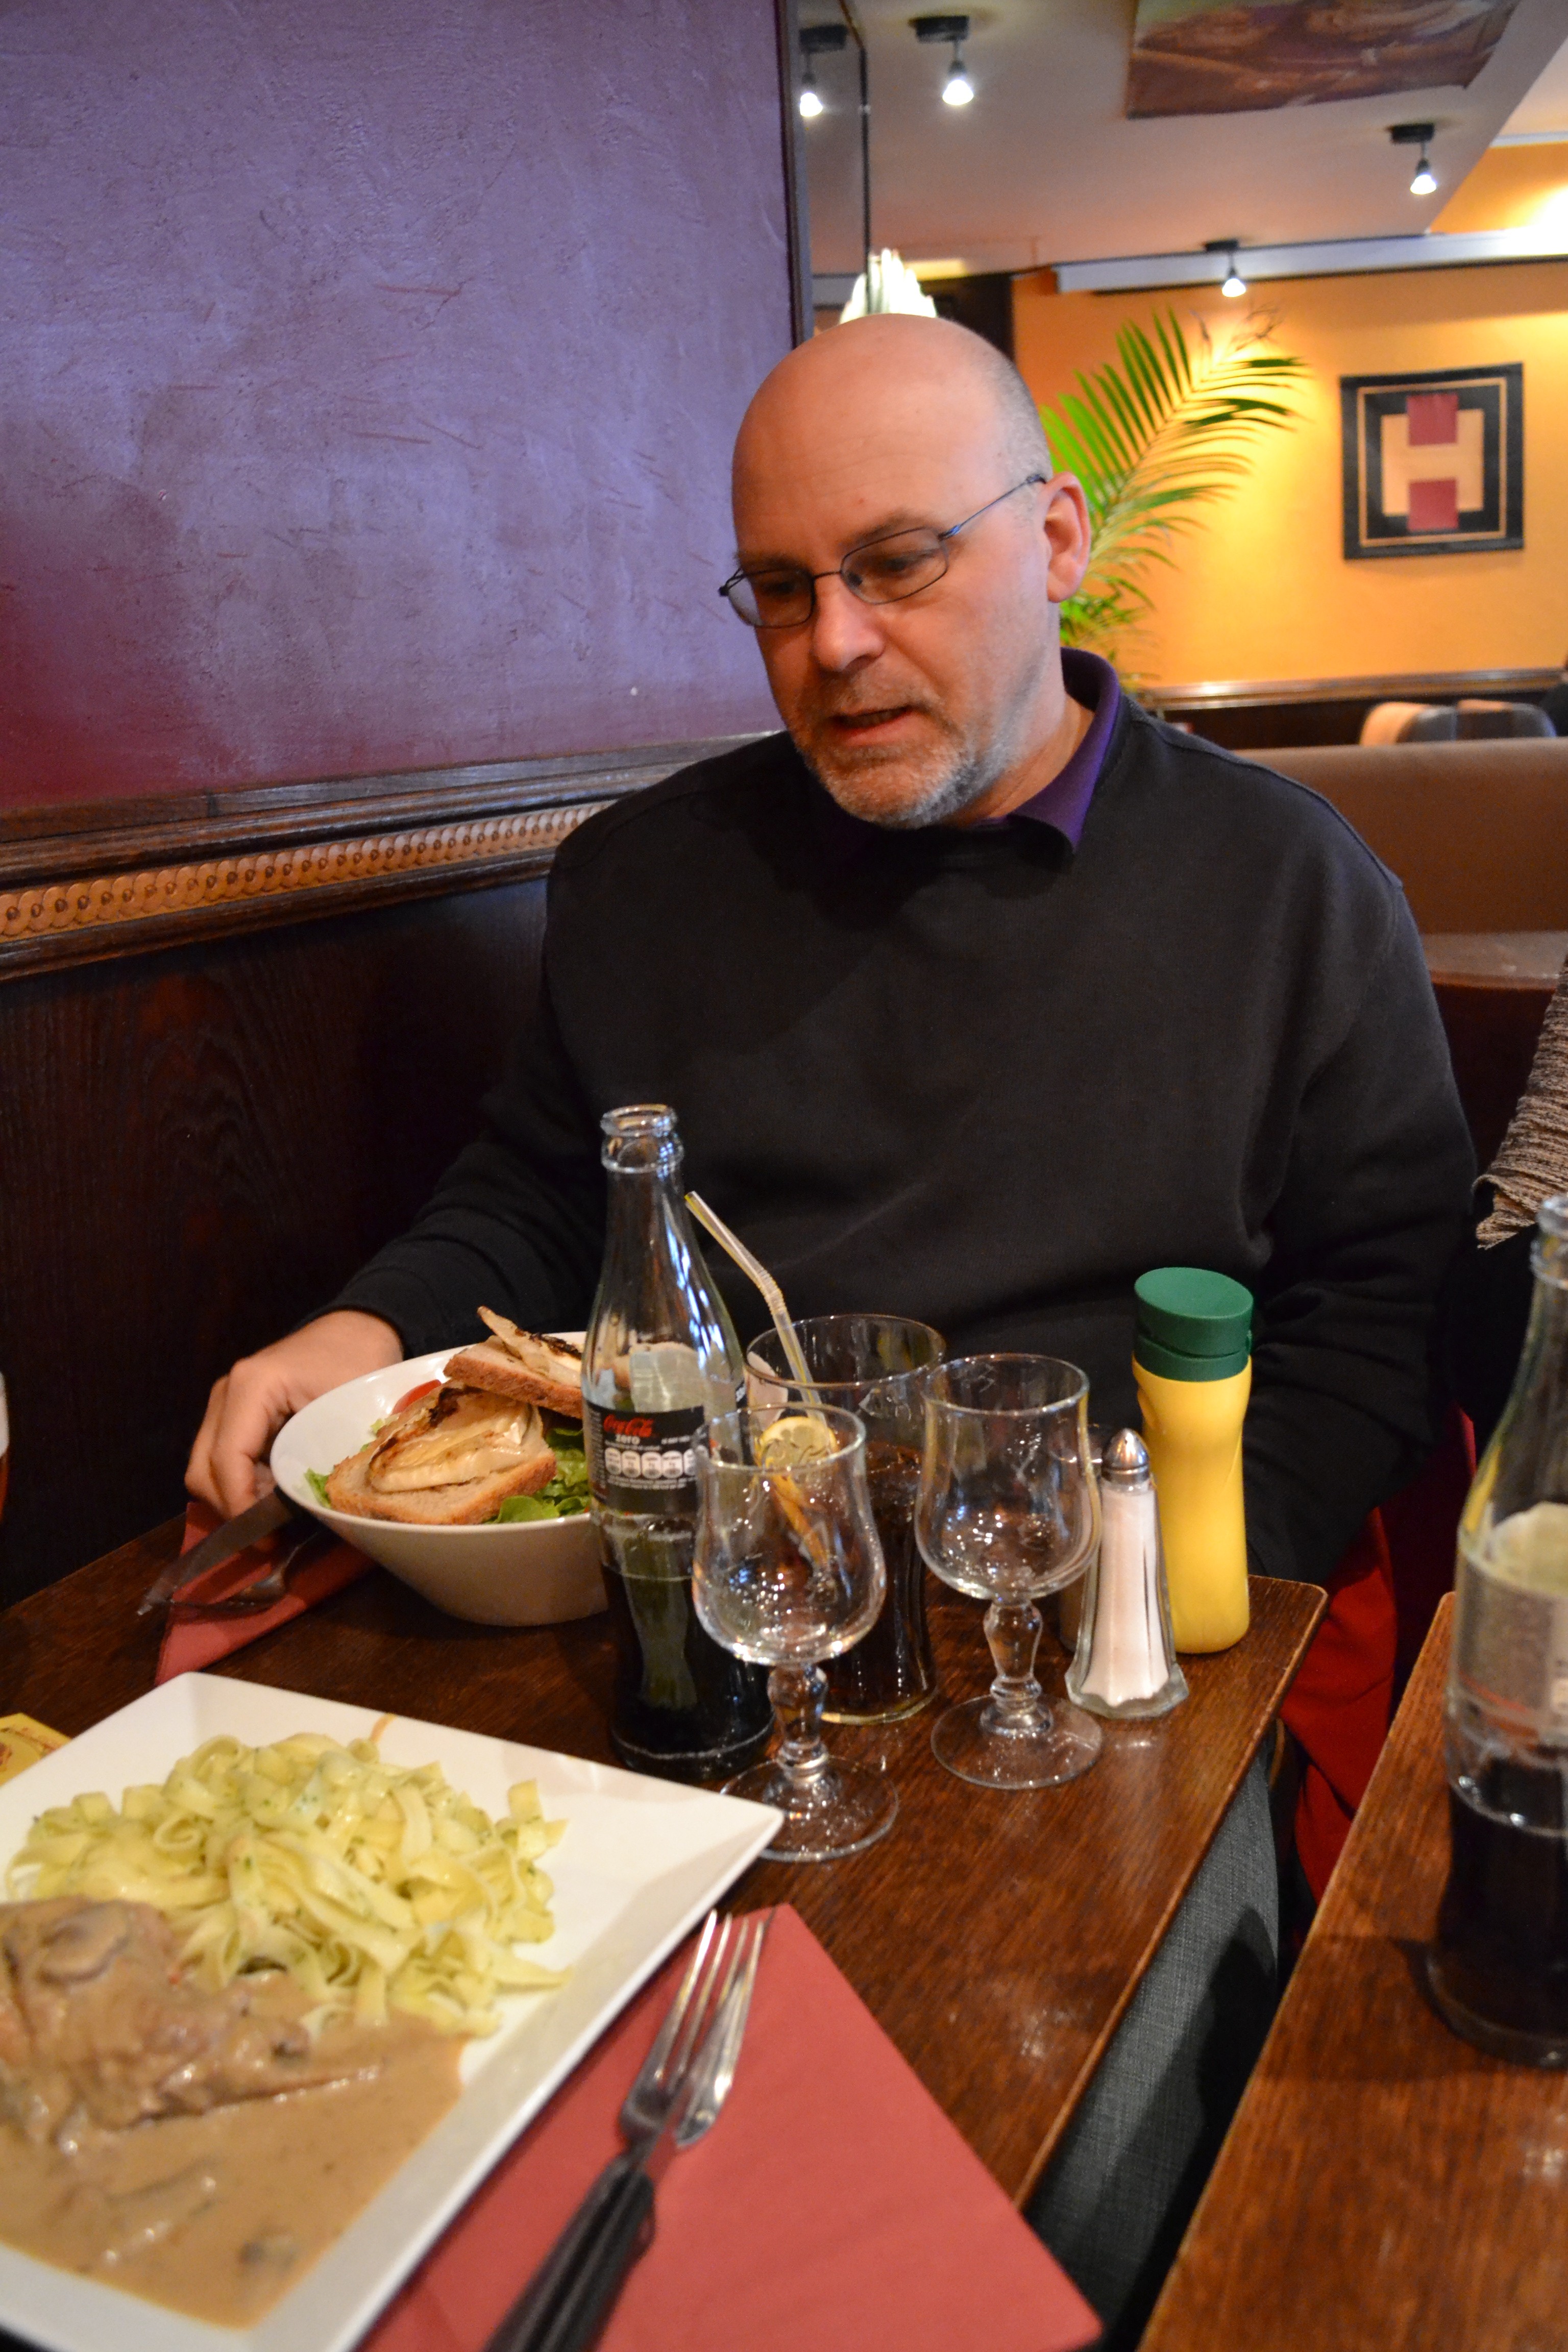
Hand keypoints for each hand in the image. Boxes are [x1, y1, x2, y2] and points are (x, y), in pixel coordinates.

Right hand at [186, 1312, 403, 1517]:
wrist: (357, 1329)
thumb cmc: (358, 1364)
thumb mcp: (347, 1412)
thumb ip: (322, 1458)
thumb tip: (308, 1512)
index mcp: (252, 1386)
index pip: (226, 1459)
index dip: (240, 1504)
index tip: (267, 1537)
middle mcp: (226, 1393)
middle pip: (202, 1469)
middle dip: (232, 1507)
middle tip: (272, 1534)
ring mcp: (225, 1403)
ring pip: (205, 1468)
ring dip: (236, 1497)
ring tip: (278, 1514)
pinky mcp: (232, 1413)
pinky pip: (221, 1459)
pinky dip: (241, 1483)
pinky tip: (275, 1492)